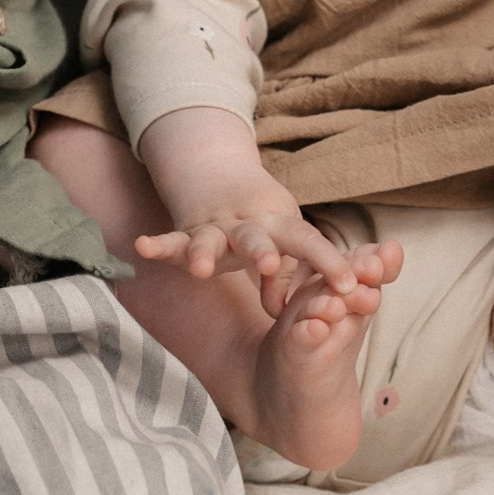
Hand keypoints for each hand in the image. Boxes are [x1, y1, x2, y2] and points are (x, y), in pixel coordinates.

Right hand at [134, 110, 352, 294]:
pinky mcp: (186, 233)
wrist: (223, 180)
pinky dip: (156, 244)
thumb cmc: (266, 223)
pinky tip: (142, 247)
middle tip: (270, 265)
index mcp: (280, 226)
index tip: (351, 287)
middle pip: (256, 237)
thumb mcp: (285, 244)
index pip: (309, 242)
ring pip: (209, 238)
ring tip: (199, 269)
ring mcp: (215, 227)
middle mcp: (247, 225)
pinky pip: (170, 241)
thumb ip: (287, 279)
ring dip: (204, 251)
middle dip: (261, 251)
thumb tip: (282, 314)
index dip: (330, 264)